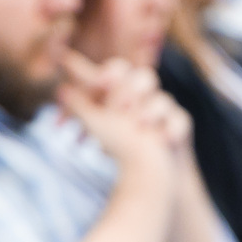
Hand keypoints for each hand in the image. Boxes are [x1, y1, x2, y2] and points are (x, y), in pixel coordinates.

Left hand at [57, 64, 175, 180]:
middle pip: (144, 76)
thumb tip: (61, 89)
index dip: (109, 73)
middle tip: (119, 106)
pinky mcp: (178, 128)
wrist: (152, 171)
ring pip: (163, 99)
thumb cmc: (123, 143)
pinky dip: (172, 129)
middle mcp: (145, 97)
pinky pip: (181, 120)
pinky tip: (164, 138)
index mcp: (124, 91)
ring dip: (150, 110)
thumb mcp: (96, 124)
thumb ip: (80, 106)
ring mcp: (163, 112)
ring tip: (139, 124)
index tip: (99, 81)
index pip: (117, 71)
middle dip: (131, 89)